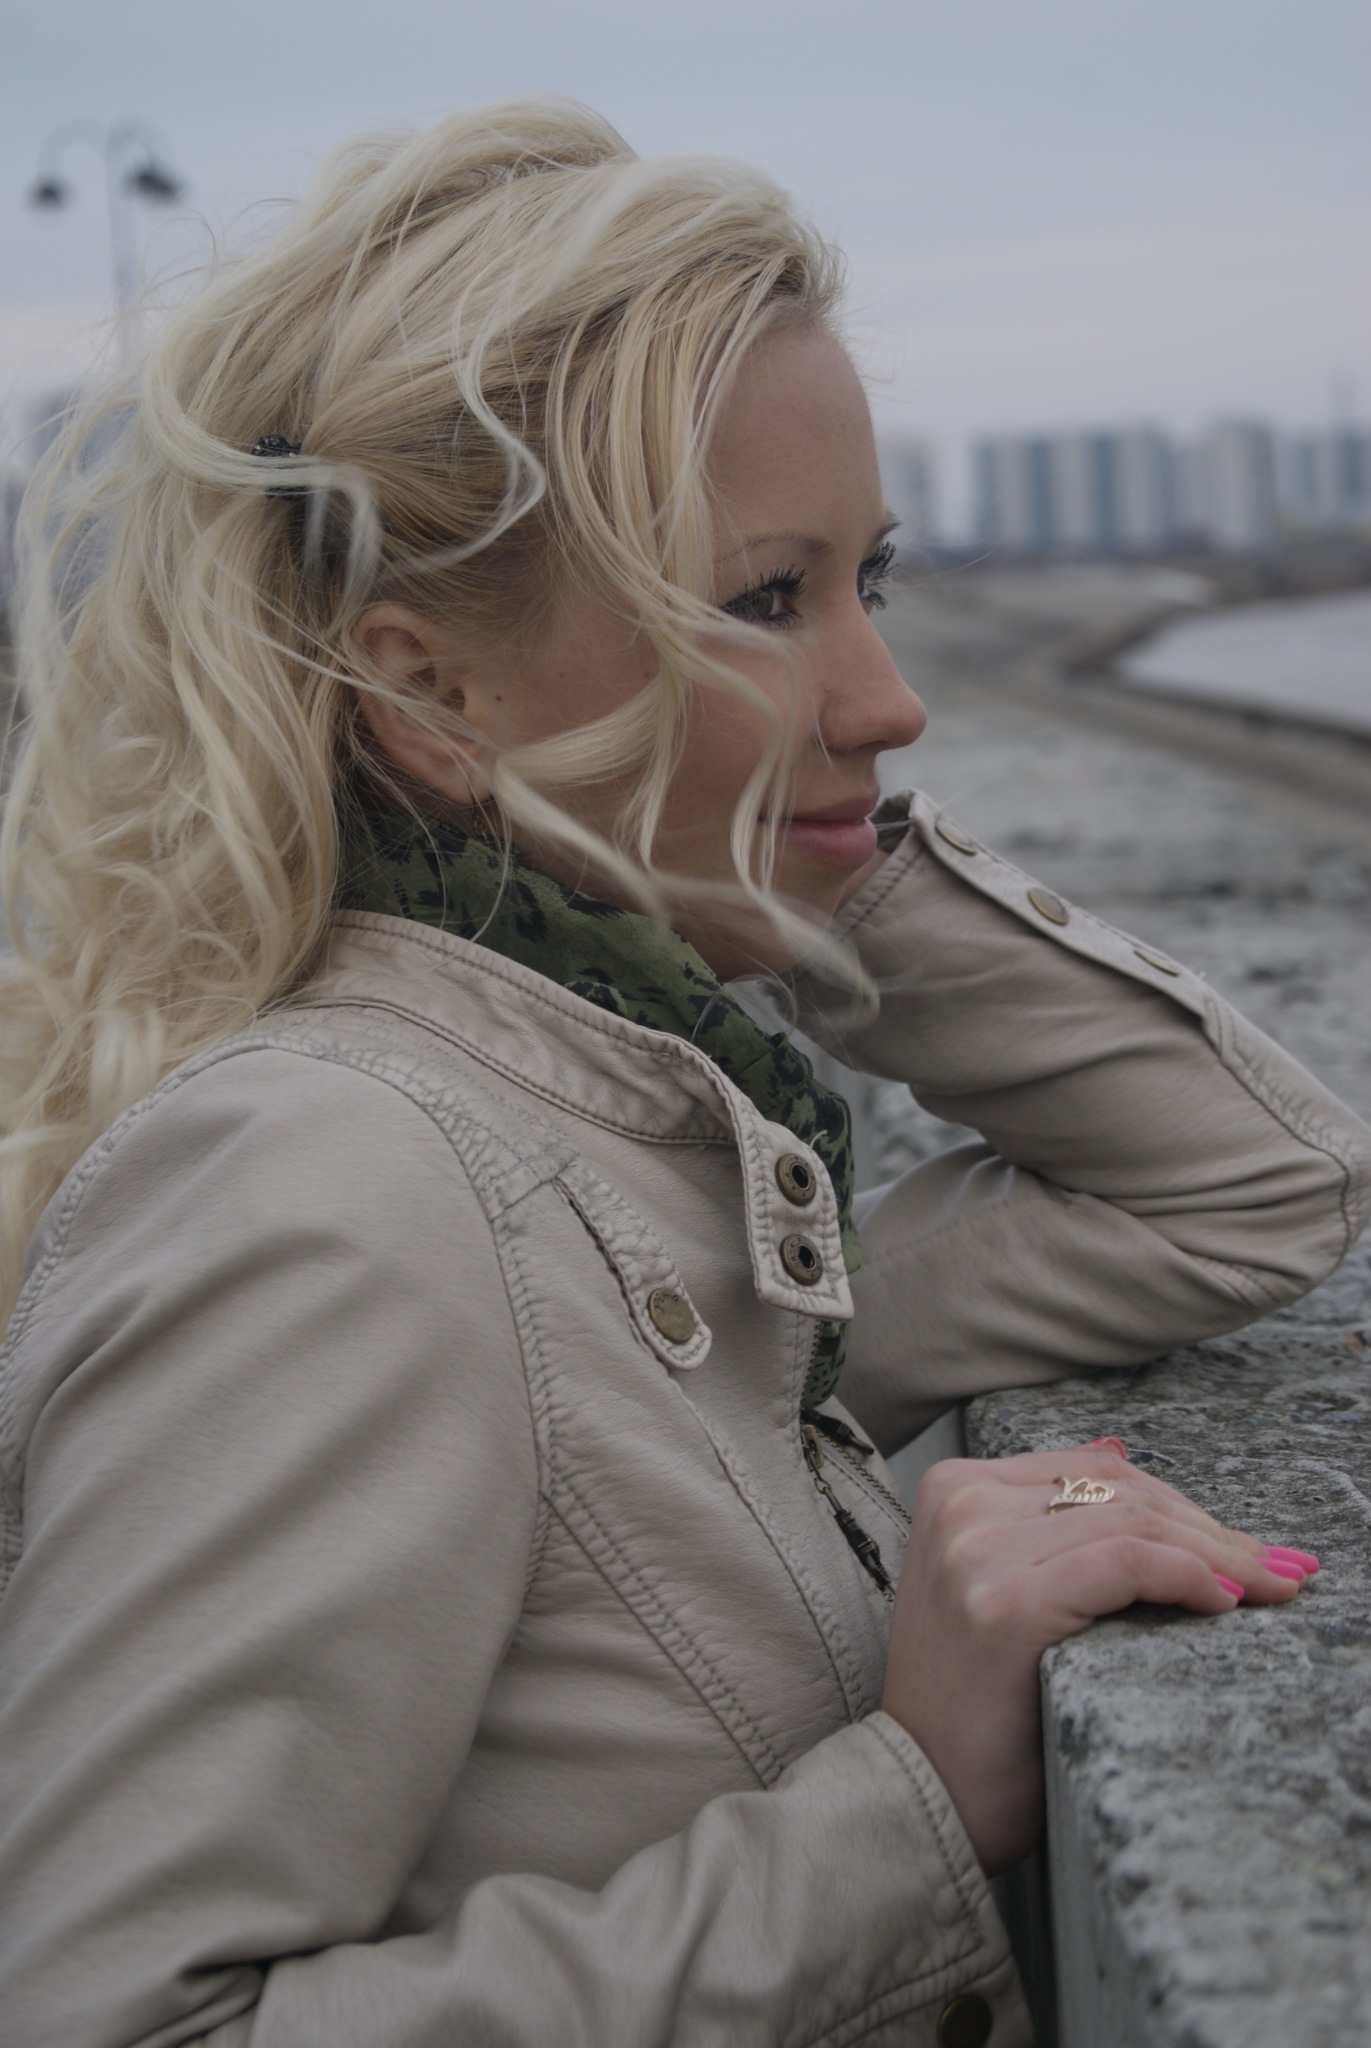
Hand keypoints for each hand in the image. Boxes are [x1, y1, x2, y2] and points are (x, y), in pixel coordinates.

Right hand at [881, 1444, 1315, 1873]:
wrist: (921, 1792)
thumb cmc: (972, 1705)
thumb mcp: (993, 1584)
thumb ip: (1044, 1521)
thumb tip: (1118, 1452)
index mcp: (953, 1488)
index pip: (1093, 1469)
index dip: (1180, 1503)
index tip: (1241, 1545)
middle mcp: (961, 1505)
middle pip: (1118, 1491)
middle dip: (1211, 1531)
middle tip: (1278, 1571)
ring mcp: (977, 1552)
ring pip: (1132, 1523)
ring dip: (1218, 1557)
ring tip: (1268, 1590)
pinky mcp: (1004, 1605)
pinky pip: (1125, 1564)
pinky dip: (1188, 1577)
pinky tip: (1222, 1603)